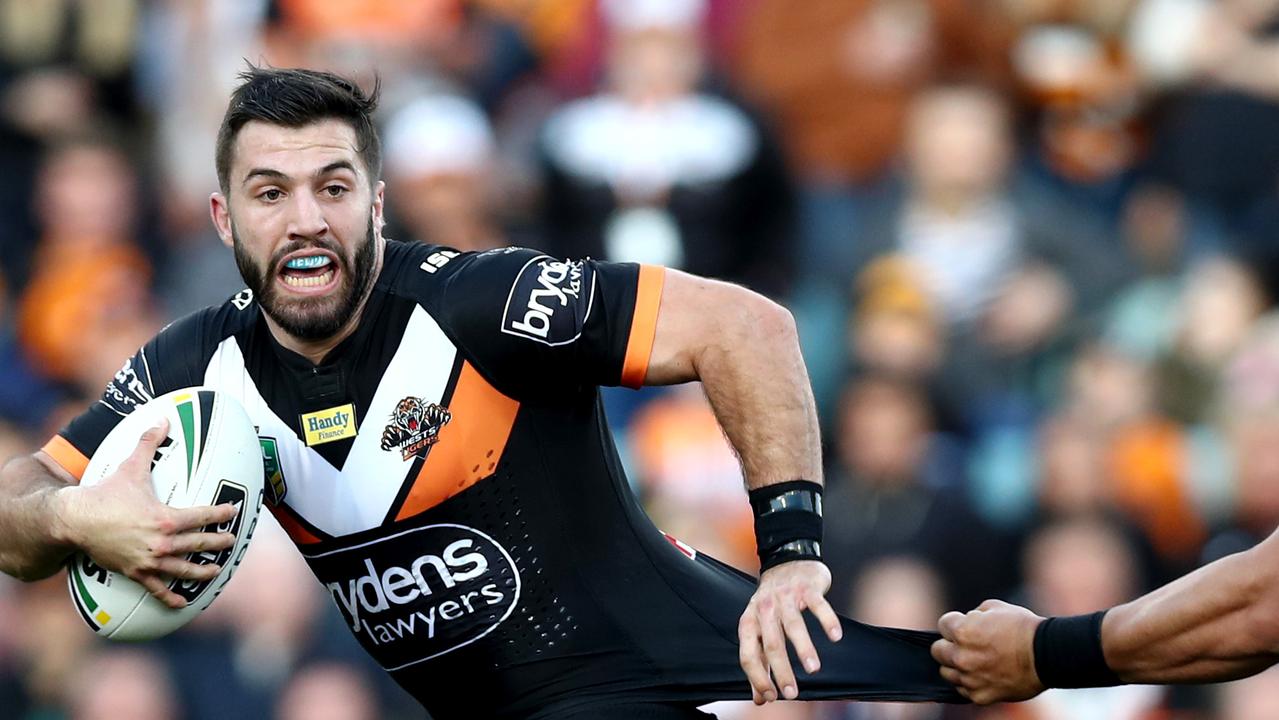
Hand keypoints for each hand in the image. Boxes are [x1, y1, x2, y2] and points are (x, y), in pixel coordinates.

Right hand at [55, 419, 237, 608]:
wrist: (75, 520)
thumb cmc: (106, 493)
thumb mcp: (131, 467)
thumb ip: (149, 443)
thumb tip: (163, 418)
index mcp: (166, 517)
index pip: (203, 515)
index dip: (221, 513)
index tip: (234, 511)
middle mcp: (162, 542)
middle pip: (199, 543)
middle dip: (218, 543)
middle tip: (232, 542)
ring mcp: (149, 560)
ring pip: (183, 569)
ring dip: (202, 571)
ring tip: (216, 572)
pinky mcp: (134, 572)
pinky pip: (156, 588)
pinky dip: (170, 597)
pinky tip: (183, 604)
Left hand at [738, 560, 842, 703]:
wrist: (787, 560)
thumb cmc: (773, 603)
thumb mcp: (760, 629)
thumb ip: (760, 662)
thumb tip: (760, 698)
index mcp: (750, 622)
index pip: (748, 654)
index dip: (757, 677)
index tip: (770, 697)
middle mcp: (765, 609)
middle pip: (772, 644)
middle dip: (782, 671)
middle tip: (792, 693)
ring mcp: (786, 597)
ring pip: (794, 625)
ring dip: (804, 648)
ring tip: (813, 670)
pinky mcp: (807, 588)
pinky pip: (818, 605)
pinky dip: (827, 620)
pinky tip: (835, 636)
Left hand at [931, 599, 1046, 703]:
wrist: (1047, 655)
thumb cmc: (1023, 628)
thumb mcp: (995, 607)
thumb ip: (974, 614)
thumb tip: (966, 620)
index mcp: (963, 632)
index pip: (942, 625)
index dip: (954, 623)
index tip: (964, 625)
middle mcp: (962, 656)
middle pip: (938, 651)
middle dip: (948, 644)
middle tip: (965, 644)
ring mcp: (970, 678)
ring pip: (947, 673)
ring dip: (956, 665)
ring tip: (973, 660)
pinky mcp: (980, 696)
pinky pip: (963, 690)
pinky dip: (969, 683)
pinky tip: (981, 675)